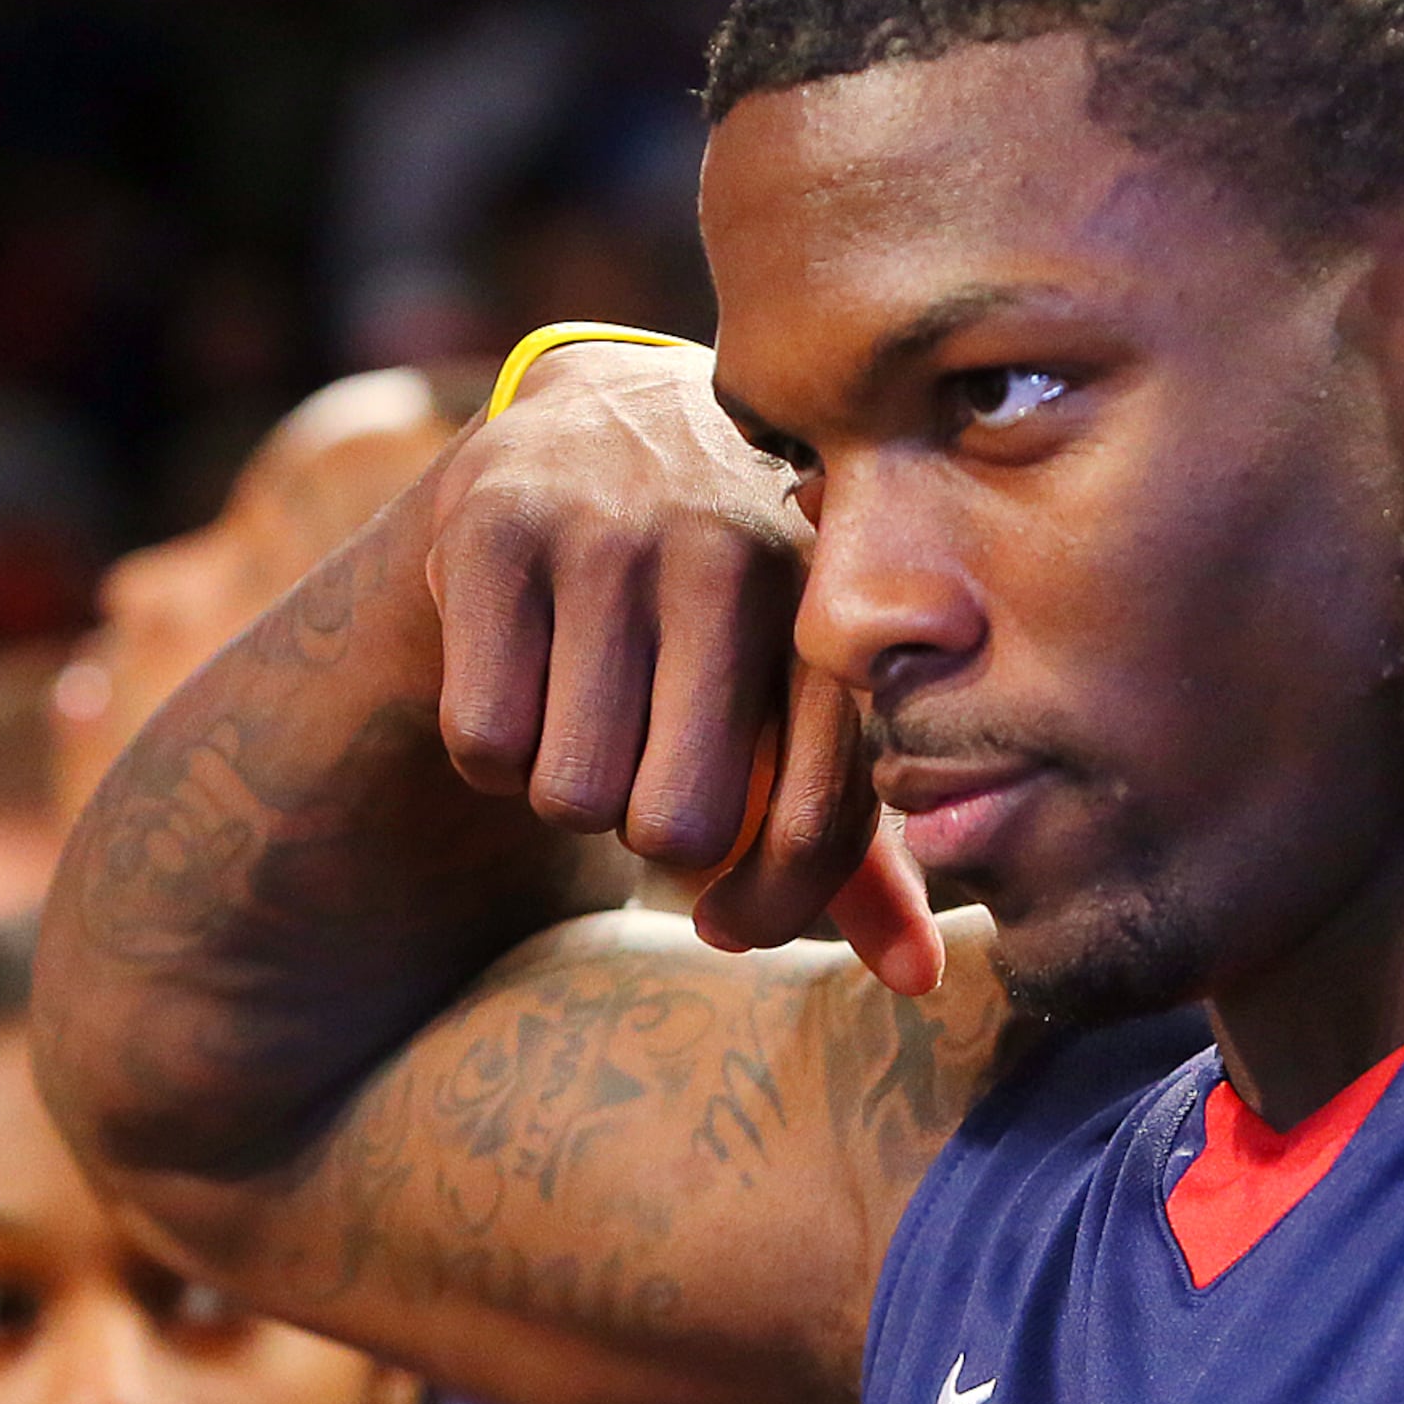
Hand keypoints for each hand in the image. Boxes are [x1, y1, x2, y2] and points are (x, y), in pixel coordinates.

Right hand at [422, 339, 941, 990]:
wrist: (601, 422)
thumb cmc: (728, 612)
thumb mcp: (800, 700)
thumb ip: (858, 844)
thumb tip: (918, 981)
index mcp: (835, 607)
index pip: (819, 821)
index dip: (769, 907)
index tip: (729, 920)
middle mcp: (737, 554)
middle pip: (676, 826)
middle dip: (652, 836)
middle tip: (645, 782)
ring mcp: (613, 530)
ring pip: (570, 792)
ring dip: (567, 792)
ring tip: (590, 717)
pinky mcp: (495, 525)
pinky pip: (485, 739)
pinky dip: (493, 751)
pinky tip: (524, 683)